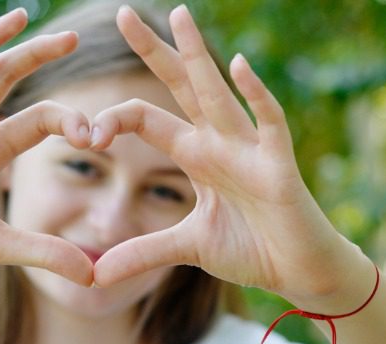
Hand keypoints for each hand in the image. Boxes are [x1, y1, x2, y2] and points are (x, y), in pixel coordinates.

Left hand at [91, 5, 372, 310]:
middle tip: (121, 13)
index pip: (146, 119)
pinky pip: (268, 123)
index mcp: (195, 155)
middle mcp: (218, 142)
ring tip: (178, 15)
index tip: (86, 134)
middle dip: (152, 51)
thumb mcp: (185, 249)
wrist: (300, 273)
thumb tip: (94, 274)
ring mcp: (249, 150)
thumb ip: (141, 253)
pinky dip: (256, 95)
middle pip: (180, 87)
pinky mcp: (278, 166)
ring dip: (198, 55)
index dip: (114, 120)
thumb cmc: (251, 249)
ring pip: (218, 93)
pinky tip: (239, 65)